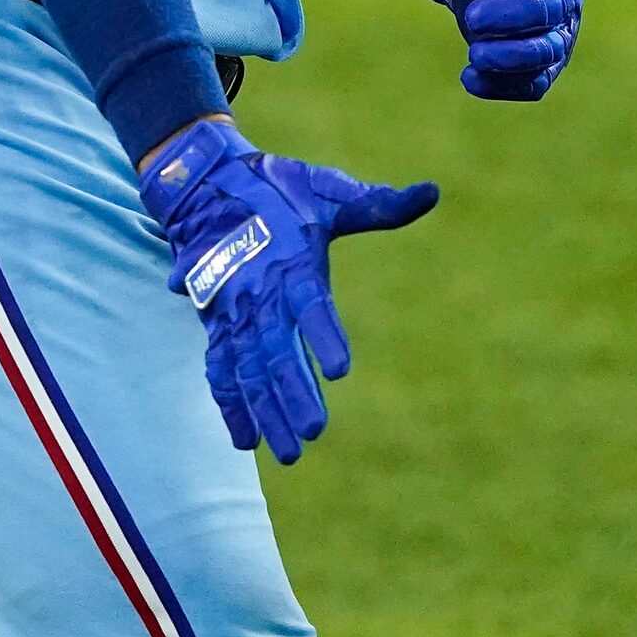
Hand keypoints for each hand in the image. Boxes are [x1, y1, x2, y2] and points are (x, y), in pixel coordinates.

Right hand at [137, 118, 437, 463]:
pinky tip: (247, 441)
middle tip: (314, 431)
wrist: (204, 185)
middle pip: (274, 350)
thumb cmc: (279, 190)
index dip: (323, 335)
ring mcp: (233, 312)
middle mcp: (258, 292)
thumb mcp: (328, 192)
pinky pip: (220, 369)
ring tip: (288, 452)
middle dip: (293, 392)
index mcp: (291, 261)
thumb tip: (433, 192)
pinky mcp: (216, 325)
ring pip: (247, 369)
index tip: (340, 370)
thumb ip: (379, 205)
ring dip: (266, 410)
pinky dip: (231, 404)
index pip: (309, 303)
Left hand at [444, 0, 580, 100]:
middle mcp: (565, 0)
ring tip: (474, 51)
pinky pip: (532, 85)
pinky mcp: (540, 69)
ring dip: (511, 56)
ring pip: (545, 53)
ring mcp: (556, 37)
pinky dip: (503, 86)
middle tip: (470, 16)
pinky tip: (468, 78)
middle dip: (510, 17)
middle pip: (549, 13)